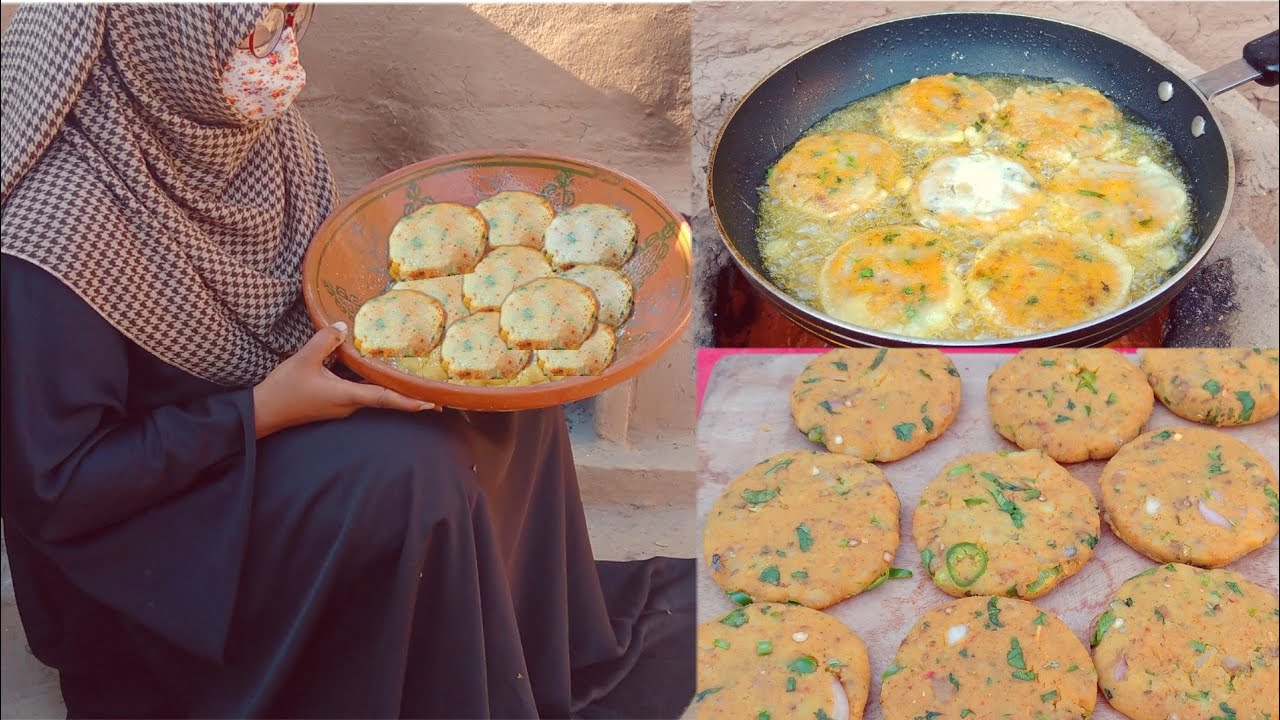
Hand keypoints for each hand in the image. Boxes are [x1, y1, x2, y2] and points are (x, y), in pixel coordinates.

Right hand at [252, 322, 433, 438]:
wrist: (262, 413)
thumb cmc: (283, 390)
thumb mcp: (302, 360)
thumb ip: (324, 341)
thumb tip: (345, 327)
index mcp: (346, 396)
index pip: (384, 398)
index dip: (408, 400)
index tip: (431, 403)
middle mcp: (349, 405)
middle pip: (384, 398)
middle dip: (408, 396)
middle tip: (434, 394)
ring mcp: (341, 406)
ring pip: (372, 395)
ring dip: (392, 390)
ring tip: (414, 382)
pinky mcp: (333, 404)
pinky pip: (358, 392)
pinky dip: (372, 384)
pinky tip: (377, 373)